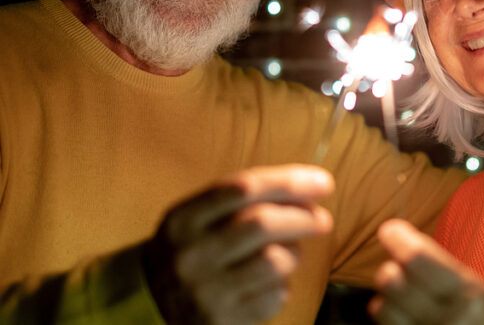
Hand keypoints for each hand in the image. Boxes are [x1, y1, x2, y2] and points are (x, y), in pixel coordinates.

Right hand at [142, 164, 333, 324]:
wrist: (151, 301)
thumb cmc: (194, 245)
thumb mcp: (200, 215)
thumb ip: (245, 199)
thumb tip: (309, 193)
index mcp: (185, 218)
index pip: (244, 188)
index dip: (289, 182)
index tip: (323, 182)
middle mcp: (191, 253)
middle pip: (262, 224)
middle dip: (303, 218)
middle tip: (323, 219)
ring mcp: (205, 290)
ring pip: (274, 262)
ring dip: (294, 253)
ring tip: (291, 252)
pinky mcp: (221, 320)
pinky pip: (274, 296)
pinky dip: (283, 285)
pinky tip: (271, 282)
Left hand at [369, 219, 483, 324]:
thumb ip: (451, 275)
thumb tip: (410, 249)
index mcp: (471, 298)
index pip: (418, 259)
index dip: (398, 240)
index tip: (390, 231)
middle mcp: (447, 321)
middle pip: (392, 282)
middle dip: (390, 270)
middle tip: (396, 269)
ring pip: (383, 310)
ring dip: (387, 300)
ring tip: (400, 299)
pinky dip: (392, 321)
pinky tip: (405, 320)